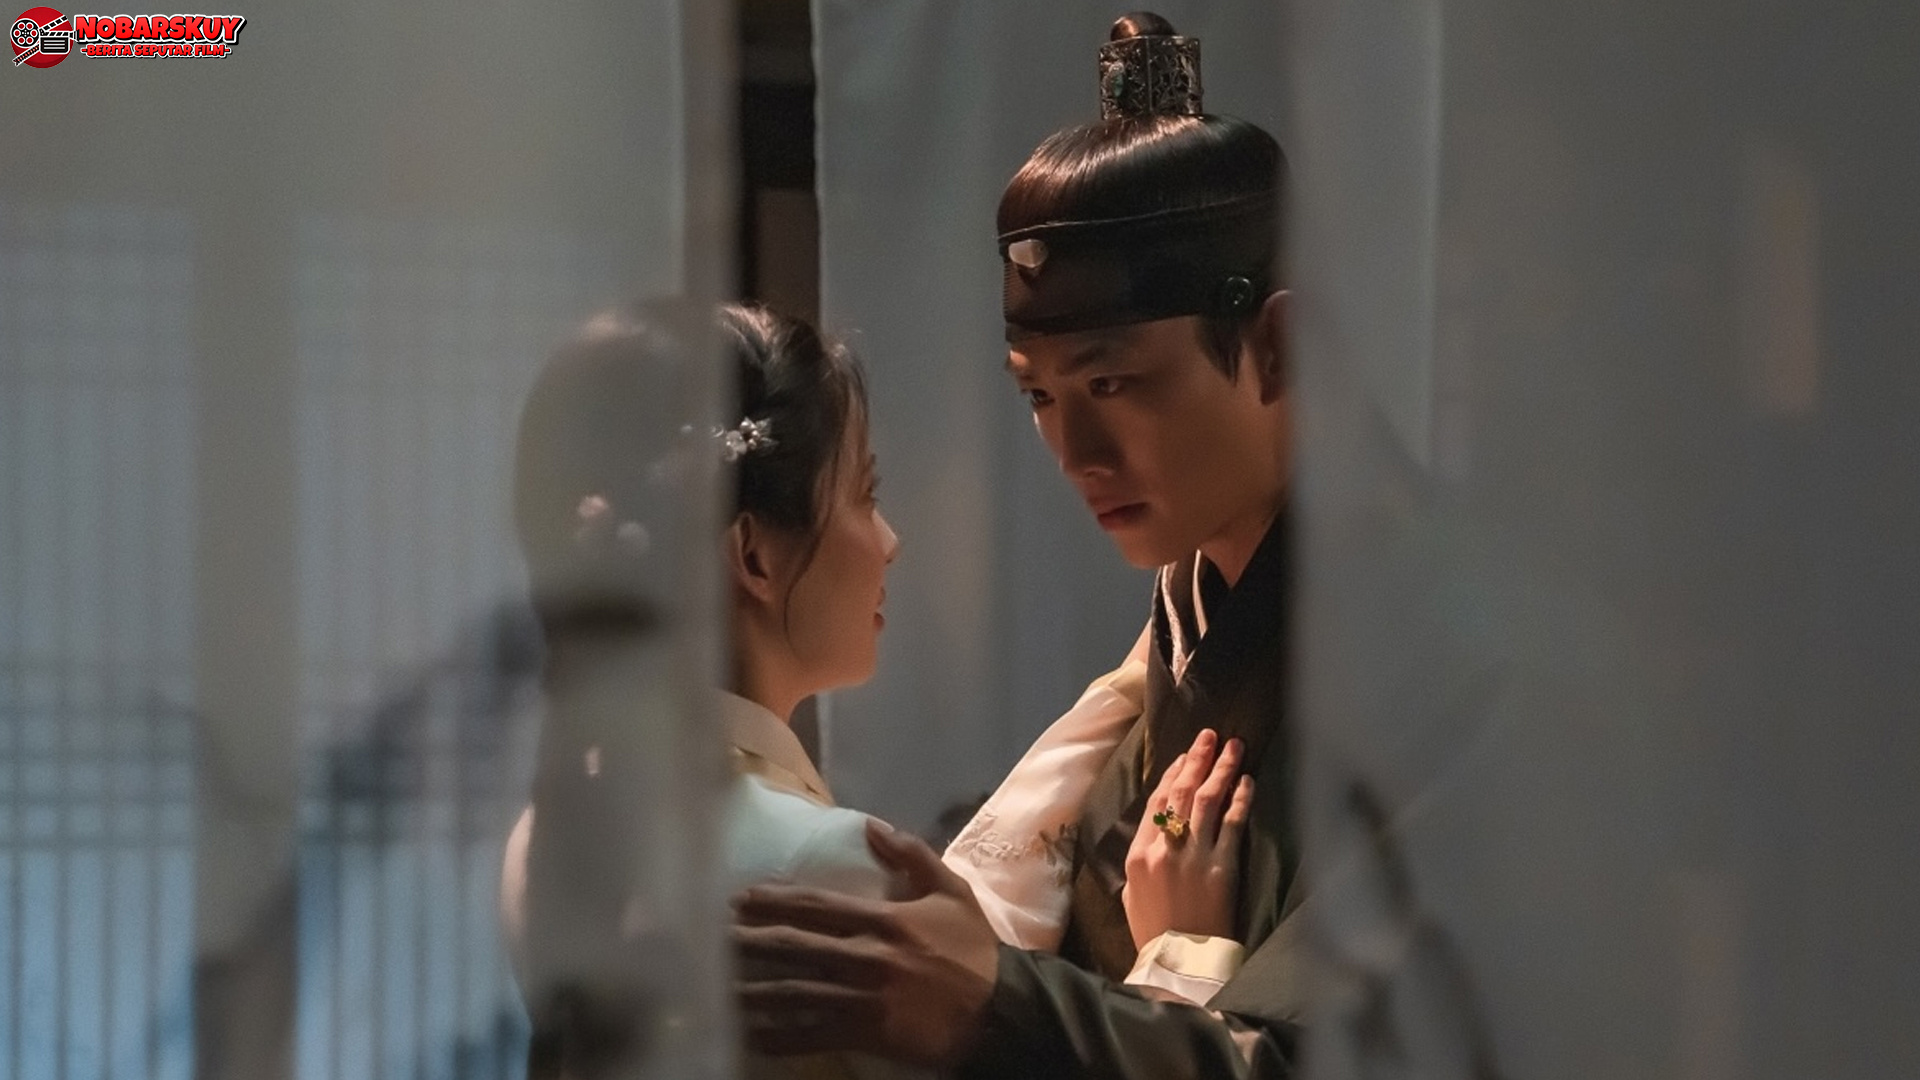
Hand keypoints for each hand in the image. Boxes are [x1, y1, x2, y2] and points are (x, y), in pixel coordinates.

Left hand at [732, 820, 1000, 1065]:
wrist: (1000, 1012)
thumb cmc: (973, 950)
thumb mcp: (951, 892)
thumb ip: (912, 856)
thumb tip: (872, 826)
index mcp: (883, 919)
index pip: (815, 905)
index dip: (772, 901)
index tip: (738, 898)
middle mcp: (865, 956)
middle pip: (792, 946)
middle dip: (746, 941)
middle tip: (708, 936)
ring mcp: (862, 999)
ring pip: (792, 994)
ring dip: (750, 990)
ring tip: (712, 986)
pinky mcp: (865, 1034)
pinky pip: (809, 1036)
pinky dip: (775, 1037)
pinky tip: (746, 1034)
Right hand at [1121, 728, 1254, 949]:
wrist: (1179, 964)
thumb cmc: (1155, 933)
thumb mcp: (1132, 895)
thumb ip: (1141, 859)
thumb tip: (1153, 832)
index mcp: (1139, 855)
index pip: (1156, 802)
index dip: (1171, 774)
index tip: (1184, 756)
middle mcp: (1164, 849)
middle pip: (1181, 794)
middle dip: (1196, 760)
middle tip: (1210, 736)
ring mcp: (1194, 857)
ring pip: (1207, 801)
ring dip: (1220, 770)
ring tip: (1233, 747)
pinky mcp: (1222, 868)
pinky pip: (1232, 825)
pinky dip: (1240, 800)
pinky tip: (1247, 782)